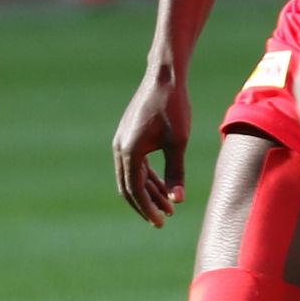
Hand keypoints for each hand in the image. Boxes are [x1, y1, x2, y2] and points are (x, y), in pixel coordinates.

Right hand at [112, 62, 190, 227]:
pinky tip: (163, 187)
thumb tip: (177, 201)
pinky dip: (148, 178)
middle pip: (129, 187)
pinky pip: (135, 165)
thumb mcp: (178, 142)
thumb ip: (176, 172)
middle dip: (146, 205)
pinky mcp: (129, 137)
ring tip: (168, 207)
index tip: (161, 222)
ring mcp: (122, 142)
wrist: (164, 78)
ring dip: (149, 192)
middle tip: (163, 220)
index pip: (135, 190)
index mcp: (130, 152)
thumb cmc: (174, 108)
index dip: (148, 208)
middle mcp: (120, 149)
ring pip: (133, 177)